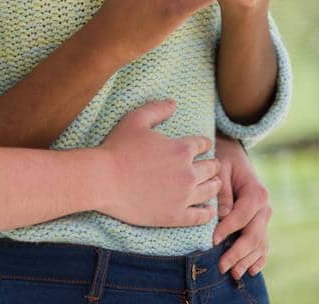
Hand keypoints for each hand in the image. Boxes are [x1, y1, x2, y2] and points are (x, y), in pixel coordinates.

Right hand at [98, 99, 219, 227]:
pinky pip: (200, 216)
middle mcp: (188, 172)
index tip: (203, 147)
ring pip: (211, 190)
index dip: (204, 144)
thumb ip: (157, 109)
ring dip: (215, 185)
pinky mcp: (175, 216)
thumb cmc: (117, 148)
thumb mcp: (135, 119)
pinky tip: (208, 210)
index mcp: (181, 148)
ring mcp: (183, 196)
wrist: (103, 180)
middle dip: (213, 165)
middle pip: (212, 168)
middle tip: (213, 166)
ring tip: (214, 185)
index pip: (203, 144)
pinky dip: (207, 213)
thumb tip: (174, 103)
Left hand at [212, 136, 271, 279]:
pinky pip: (263, 244)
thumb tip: (223, 216)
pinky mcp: (260, 224)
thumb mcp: (221, 167)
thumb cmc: (225, 160)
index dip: (228, 230)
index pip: (242, 216)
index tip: (212, 241)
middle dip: (237, 253)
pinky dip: (258, 259)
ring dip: (247, 260)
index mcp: (257, 192)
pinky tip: (250, 271)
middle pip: (253, 235)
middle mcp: (264, 208)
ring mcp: (264, 218)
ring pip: (259, 244)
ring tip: (234, 274)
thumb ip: (222, 191)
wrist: (235, 155)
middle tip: (221, 266)